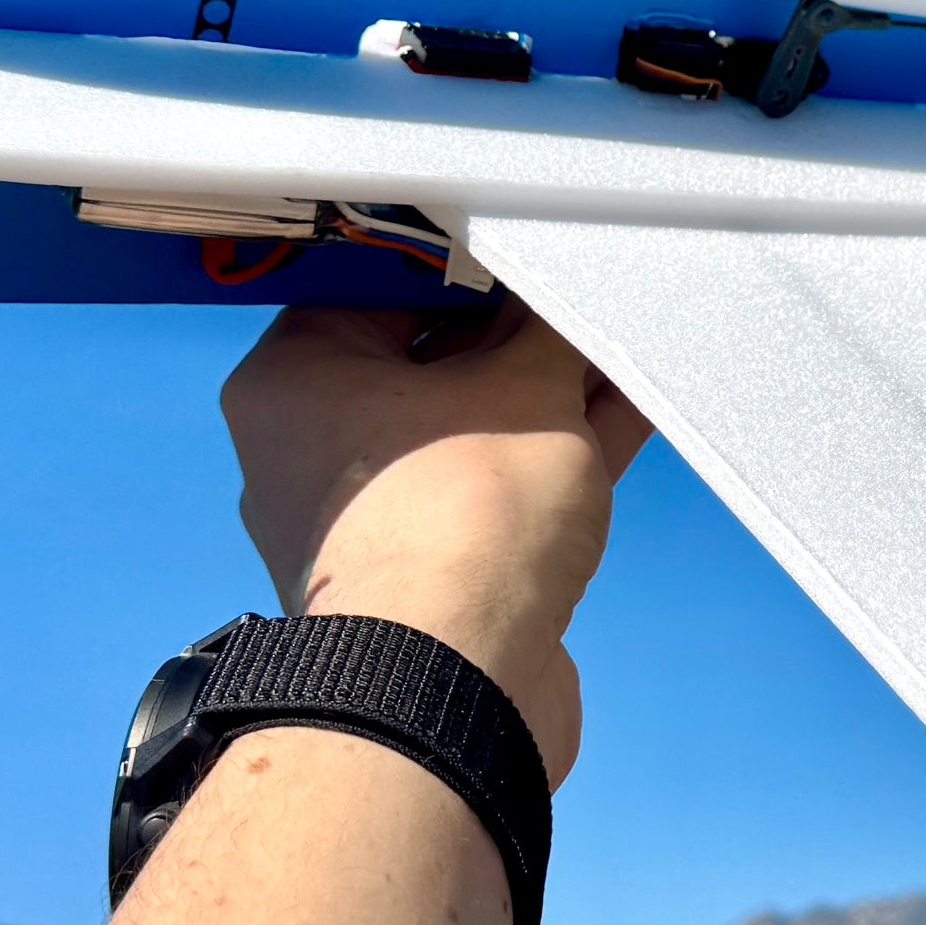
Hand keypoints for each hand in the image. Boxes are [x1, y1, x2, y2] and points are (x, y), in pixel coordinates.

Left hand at [219, 303, 652, 779]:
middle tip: (588, 286)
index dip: (465, 257)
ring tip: (627, 341)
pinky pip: (498, 488)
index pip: (378, 283)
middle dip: (520, 330)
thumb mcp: (524, 384)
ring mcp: (374, 518)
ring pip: (475, 427)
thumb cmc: (459, 515)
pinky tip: (630, 407)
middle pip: (432, 359)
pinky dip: (556, 451)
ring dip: (550, 391)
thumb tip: (564, 283)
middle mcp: (315, 449)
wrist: (456, 686)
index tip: (528, 237)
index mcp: (295, 378)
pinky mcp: (432, 575)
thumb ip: (549, 324)